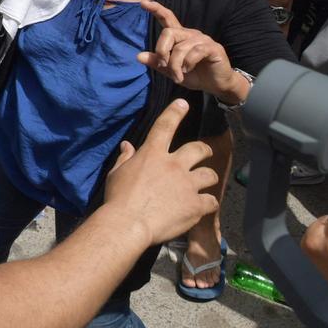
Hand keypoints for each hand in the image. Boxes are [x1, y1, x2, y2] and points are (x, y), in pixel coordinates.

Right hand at [101, 99, 218, 246]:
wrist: (128, 224)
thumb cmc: (118, 198)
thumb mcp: (116, 174)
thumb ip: (126, 158)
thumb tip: (127, 146)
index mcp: (152, 154)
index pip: (165, 126)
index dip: (175, 112)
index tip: (183, 103)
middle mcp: (174, 165)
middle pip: (198, 149)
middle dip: (205, 150)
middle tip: (205, 154)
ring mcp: (187, 185)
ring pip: (210, 175)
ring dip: (208, 178)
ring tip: (205, 184)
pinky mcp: (196, 205)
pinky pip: (212, 201)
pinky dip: (208, 203)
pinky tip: (203, 207)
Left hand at [137, 1, 243, 101]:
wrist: (216, 85)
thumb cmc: (194, 75)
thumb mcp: (171, 71)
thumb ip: (157, 63)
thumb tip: (138, 56)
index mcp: (180, 37)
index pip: (168, 18)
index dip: (156, 10)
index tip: (143, 3)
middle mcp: (190, 34)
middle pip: (168, 32)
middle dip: (161, 51)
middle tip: (163, 66)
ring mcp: (203, 39)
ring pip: (180, 47)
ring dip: (175, 65)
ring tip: (177, 77)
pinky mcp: (213, 47)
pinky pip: (196, 52)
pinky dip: (188, 63)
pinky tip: (188, 70)